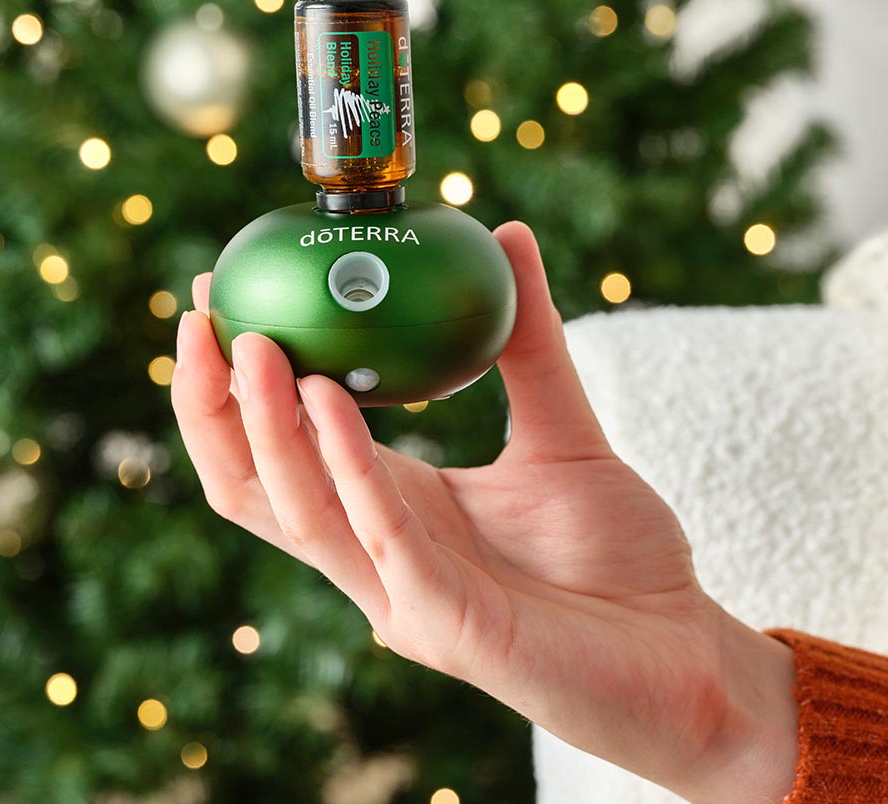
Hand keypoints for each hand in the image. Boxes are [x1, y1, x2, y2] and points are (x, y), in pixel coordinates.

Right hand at [171, 222, 796, 802]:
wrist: (684, 654)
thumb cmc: (622, 559)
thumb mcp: (564, 430)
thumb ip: (528, 341)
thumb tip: (503, 234)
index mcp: (391, 508)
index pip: (280, 449)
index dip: (233, 382)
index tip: (222, 288)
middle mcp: (376, 554)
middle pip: (253, 486)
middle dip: (212, 405)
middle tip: (204, 312)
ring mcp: (400, 593)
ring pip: (297, 510)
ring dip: (264, 427)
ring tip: (252, 341)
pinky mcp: (441, 622)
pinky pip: (377, 534)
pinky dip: (347, 463)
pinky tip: (328, 398)